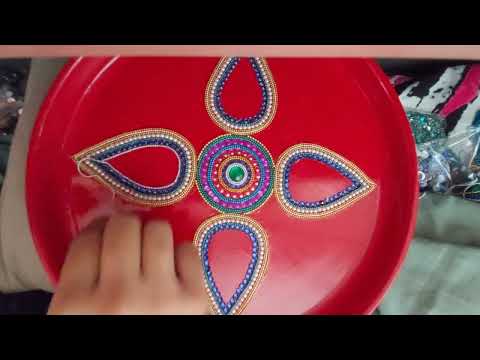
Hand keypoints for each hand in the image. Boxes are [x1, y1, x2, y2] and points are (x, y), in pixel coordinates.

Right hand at [48, 213, 209, 314]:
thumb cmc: (108, 335)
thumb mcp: (75, 318)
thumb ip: (80, 281)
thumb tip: (100, 234)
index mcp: (75, 303)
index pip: (87, 240)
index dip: (97, 231)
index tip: (104, 234)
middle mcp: (117, 295)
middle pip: (123, 228)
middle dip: (125, 229)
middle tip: (129, 241)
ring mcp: (158, 296)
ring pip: (158, 231)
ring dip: (154, 236)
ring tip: (152, 252)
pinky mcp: (194, 299)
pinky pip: (188, 250)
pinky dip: (181, 255)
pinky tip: (173, 270)